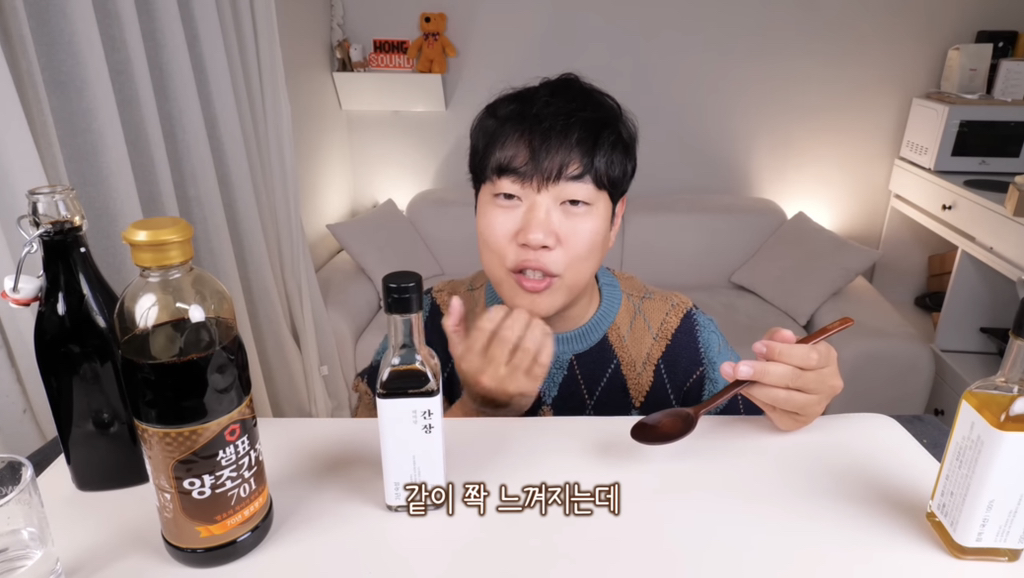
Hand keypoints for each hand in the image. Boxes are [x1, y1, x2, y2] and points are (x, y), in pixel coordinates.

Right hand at [442, 296, 554, 415]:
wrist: (488, 409)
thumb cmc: (474, 371)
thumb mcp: (458, 350)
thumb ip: (454, 324)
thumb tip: (456, 299)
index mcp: (468, 359)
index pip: (485, 325)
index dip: (499, 311)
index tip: (505, 309)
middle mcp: (488, 372)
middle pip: (509, 333)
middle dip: (520, 316)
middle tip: (524, 313)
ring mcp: (510, 382)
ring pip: (528, 345)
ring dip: (536, 326)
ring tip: (536, 321)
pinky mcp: (530, 388)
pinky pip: (543, 359)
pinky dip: (547, 341)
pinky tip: (545, 333)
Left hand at [719, 328, 842, 430]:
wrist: (799, 386)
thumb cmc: (794, 360)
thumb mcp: (788, 343)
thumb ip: (781, 338)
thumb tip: (780, 335)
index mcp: (827, 359)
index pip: (809, 356)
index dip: (780, 352)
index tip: (756, 347)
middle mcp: (827, 384)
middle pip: (794, 378)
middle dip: (763, 372)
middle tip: (739, 367)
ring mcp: (815, 406)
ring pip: (784, 398)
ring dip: (756, 388)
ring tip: (734, 376)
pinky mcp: (799, 421)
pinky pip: (774, 410)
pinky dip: (755, 398)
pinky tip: (742, 388)